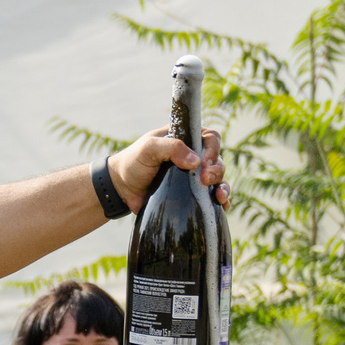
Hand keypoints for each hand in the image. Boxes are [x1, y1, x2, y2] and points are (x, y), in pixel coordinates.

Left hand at [105, 127, 227, 214]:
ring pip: (218, 179)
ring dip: (223, 187)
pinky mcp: (191, 193)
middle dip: (216, 170)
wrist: (121, 188)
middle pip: (217, 160)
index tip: (203, 163)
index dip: (213, 149)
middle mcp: (194, 155)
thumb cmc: (133, 162)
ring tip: (219, 196)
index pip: (211, 138)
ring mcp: (194, 176)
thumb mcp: (149, 149)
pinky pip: (211, 197)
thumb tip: (196, 161)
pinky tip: (222, 206)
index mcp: (186, 139)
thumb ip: (171, 148)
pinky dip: (220, 201)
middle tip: (205, 180)